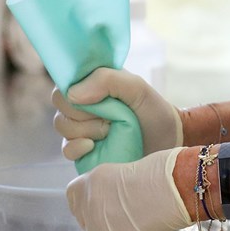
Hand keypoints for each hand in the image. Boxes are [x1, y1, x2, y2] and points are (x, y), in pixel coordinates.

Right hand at [52, 68, 183, 161]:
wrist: (168, 140)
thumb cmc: (153, 110)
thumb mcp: (137, 87)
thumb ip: (107, 80)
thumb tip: (72, 94)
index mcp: (92, 83)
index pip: (64, 82)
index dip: (75, 92)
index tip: (98, 99)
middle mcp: (82, 104)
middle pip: (61, 105)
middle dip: (85, 113)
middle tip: (111, 116)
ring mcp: (81, 127)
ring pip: (62, 126)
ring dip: (87, 130)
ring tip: (110, 130)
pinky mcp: (83, 150)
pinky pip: (66, 149)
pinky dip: (77, 148)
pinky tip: (93, 146)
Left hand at [65, 148, 190, 230]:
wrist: (171, 189)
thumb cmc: (160, 175)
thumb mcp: (127, 172)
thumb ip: (115, 185)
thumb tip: (119, 197)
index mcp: (89, 180)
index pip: (75, 194)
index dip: (88, 200)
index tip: (104, 202)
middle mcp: (86, 202)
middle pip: (83, 216)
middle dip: (97, 218)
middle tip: (121, 216)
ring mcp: (93, 224)